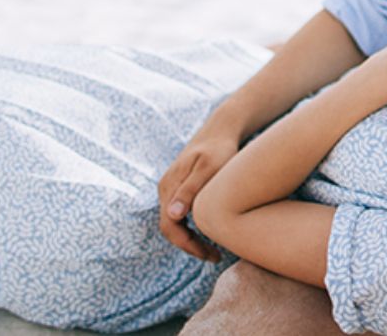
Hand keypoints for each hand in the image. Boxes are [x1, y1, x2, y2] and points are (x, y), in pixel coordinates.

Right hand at [158, 129, 239, 260]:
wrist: (220, 129)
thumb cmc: (219, 148)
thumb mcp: (208, 168)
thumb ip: (190, 189)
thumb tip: (173, 215)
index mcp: (170, 185)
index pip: (170, 226)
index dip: (188, 245)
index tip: (211, 254)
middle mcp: (166, 188)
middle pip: (170, 228)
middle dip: (190, 246)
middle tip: (215, 256)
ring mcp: (170, 187)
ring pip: (174, 223)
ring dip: (190, 239)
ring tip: (213, 249)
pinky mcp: (178, 187)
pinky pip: (179, 214)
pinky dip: (191, 228)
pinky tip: (209, 231)